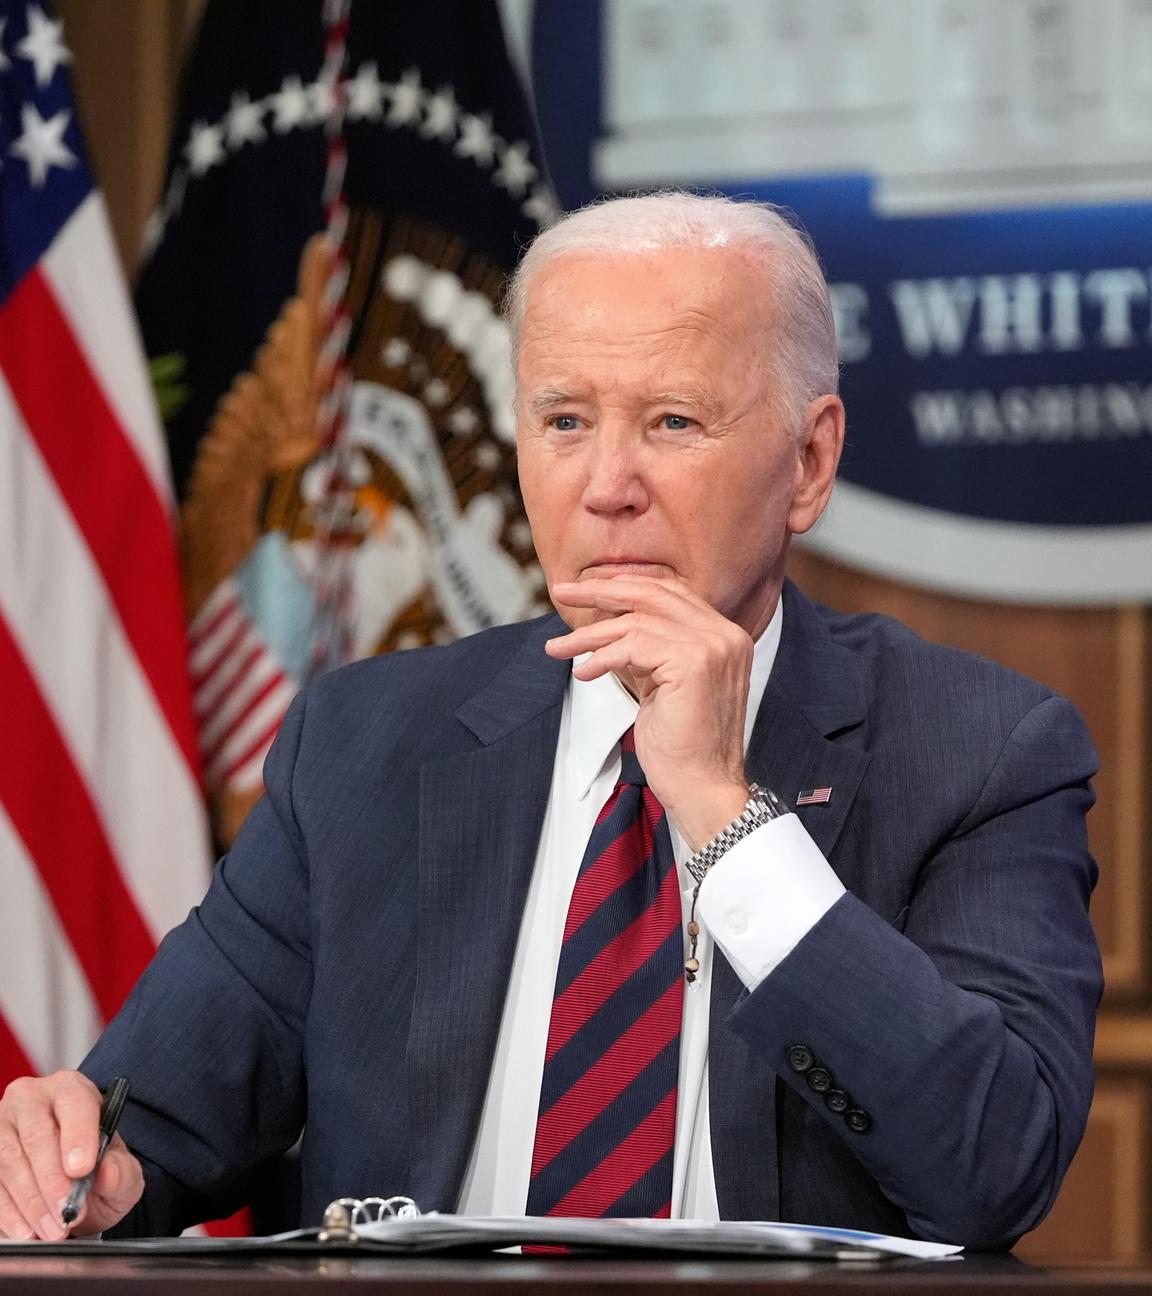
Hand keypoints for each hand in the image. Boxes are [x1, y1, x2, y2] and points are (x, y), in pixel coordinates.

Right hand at [0, 1072, 142, 1238]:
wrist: (70, 1183)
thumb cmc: (96, 1168)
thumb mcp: (122, 1172)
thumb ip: (121, 1172)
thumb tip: (108, 1173)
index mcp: (72, 1090)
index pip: (75, 1103)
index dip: (77, 1136)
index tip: (82, 1170)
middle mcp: (32, 1099)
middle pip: (37, 1135)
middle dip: (51, 1180)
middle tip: (66, 1213)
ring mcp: (2, 1124)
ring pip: (9, 1160)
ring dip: (30, 1202)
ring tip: (51, 1229)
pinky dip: (8, 1211)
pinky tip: (25, 1230)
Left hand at [547, 575, 754, 848]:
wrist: (704, 788)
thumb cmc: (681, 746)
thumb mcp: (663, 685)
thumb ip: (648, 651)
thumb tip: (608, 626)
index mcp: (724, 635)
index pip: (669, 591)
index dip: (624, 585)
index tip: (585, 590)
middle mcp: (725, 634)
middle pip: (652, 593)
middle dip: (600, 590)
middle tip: (561, 592)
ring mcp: (712, 647)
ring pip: (635, 621)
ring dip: (589, 635)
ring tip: (558, 648)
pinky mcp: (693, 664)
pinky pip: (632, 645)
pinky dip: (601, 657)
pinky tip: (583, 673)